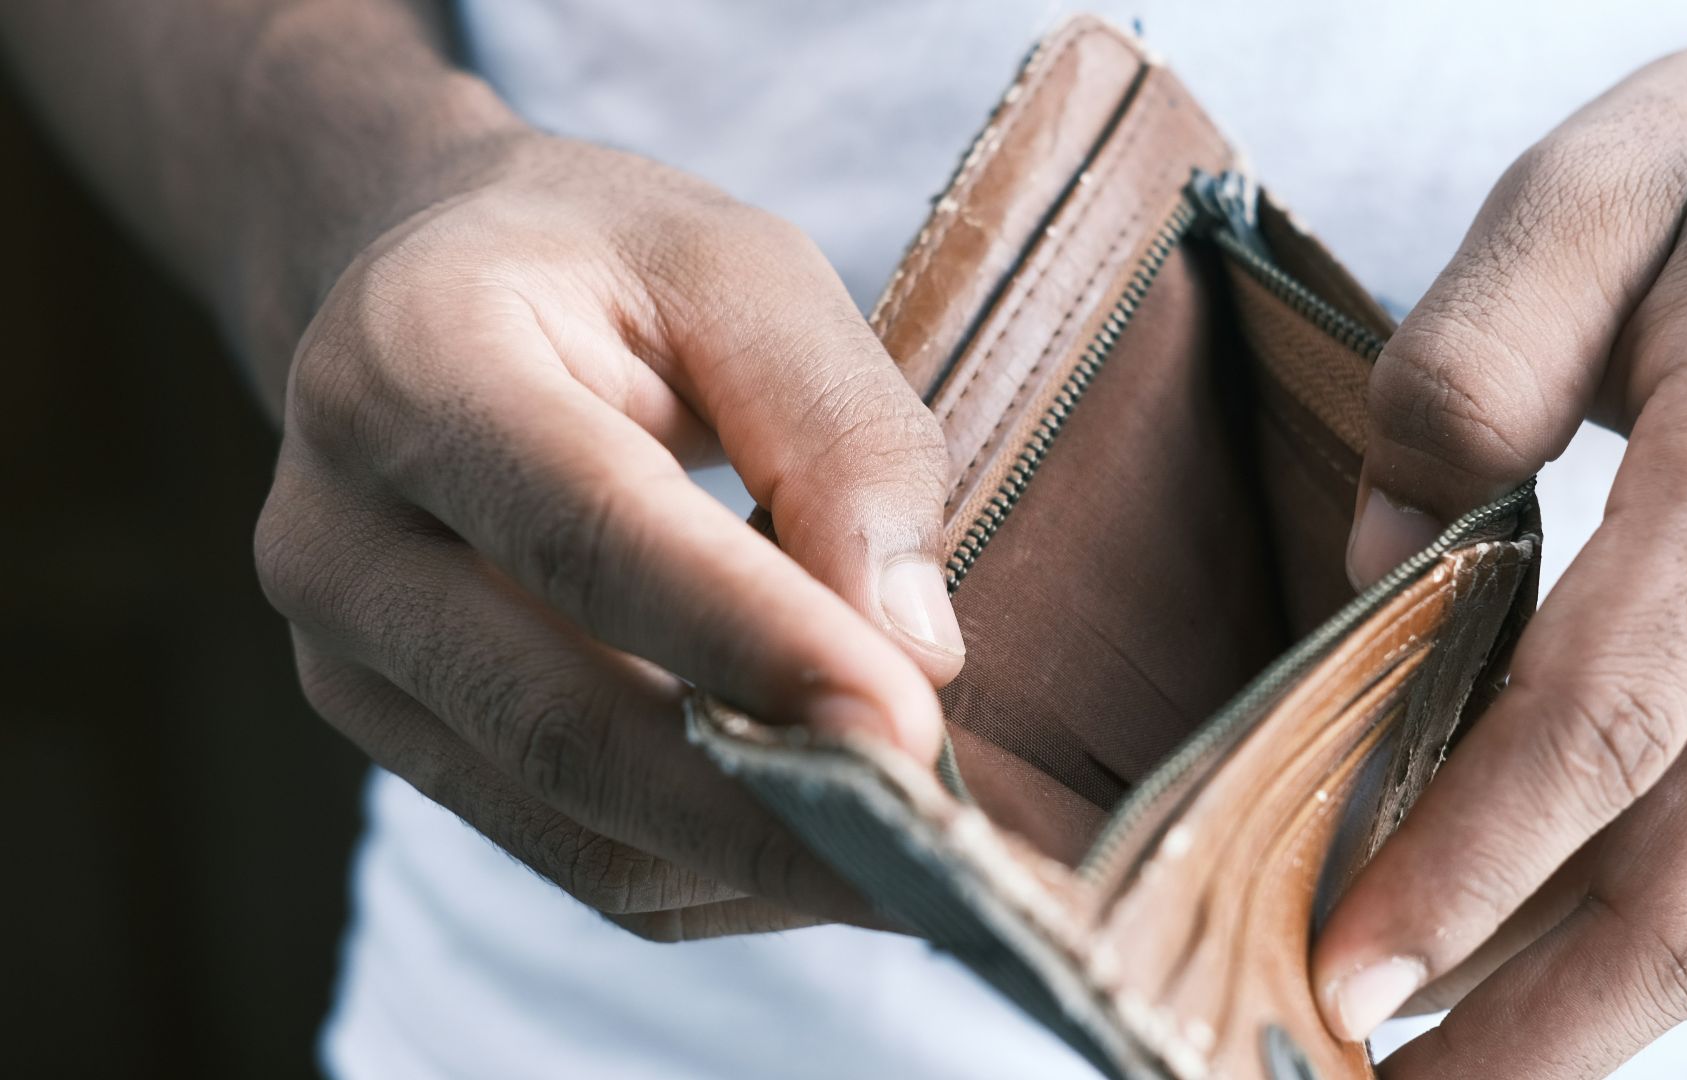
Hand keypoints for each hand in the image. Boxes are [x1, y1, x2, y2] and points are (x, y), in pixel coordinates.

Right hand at [254, 130, 964, 938]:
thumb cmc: (609, 270)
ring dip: (754, 862)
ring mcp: (346, 658)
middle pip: (561, 723)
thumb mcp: (746, 273)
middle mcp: (340, 531)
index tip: (908, 729)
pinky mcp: (395, 738)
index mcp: (414, 361)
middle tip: (939, 853)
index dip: (754, 642)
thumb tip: (914, 651)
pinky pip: (571, 858)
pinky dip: (712, 873)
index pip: (590, 534)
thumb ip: (839, 437)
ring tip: (910, 858)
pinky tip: (818, 841)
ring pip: (569, 827)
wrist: (431, 296)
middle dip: (767, 809)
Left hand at [1318, 6, 1686, 1074]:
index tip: (1343, 977)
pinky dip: (1635, 925)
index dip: (1470, 872)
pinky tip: (1524, 954)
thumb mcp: (1590, 193)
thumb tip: (1382, 564)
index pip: (1603, 723)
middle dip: (1532, 1031)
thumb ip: (1466, 369)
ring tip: (1438, 1073)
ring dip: (1583, 1012)